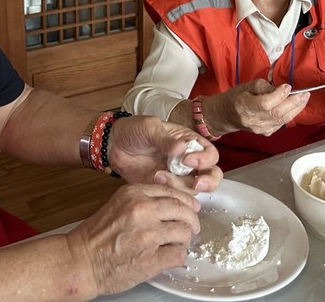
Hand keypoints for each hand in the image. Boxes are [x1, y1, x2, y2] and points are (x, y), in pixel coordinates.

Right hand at [65, 183, 201, 296]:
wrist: (81, 261)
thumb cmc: (96, 236)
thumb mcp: (119, 204)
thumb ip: (143, 200)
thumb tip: (172, 202)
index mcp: (133, 194)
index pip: (171, 192)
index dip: (186, 201)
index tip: (191, 207)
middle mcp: (142, 210)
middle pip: (183, 210)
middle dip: (191, 220)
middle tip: (192, 227)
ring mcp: (148, 235)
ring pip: (184, 232)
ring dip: (184, 240)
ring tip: (176, 244)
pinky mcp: (151, 259)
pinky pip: (179, 254)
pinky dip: (177, 256)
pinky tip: (169, 256)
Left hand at [106, 116, 221, 193]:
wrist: (113, 145)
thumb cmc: (133, 130)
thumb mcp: (150, 128)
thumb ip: (165, 139)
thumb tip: (182, 148)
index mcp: (188, 142)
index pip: (210, 154)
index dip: (205, 159)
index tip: (188, 160)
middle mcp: (187, 160)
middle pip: (211, 175)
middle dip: (208, 181)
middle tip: (196, 183)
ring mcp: (177, 175)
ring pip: (193, 189)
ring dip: (181, 186)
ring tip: (159, 176)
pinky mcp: (164, 187)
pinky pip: (176, 196)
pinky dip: (170, 193)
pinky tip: (155, 180)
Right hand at [209, 79, 308, 135]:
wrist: (226, 115)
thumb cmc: (235, 98)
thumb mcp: (245, 86)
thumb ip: (263, 86)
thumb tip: (281, 88)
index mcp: (244, 106)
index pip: (265, 103)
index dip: (279, 95)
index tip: (288, 86)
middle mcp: (252, 120)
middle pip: (277, 113)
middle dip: (294, 103)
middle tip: (305, 94)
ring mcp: (259, 129)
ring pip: (282, 120)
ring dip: (296, 109)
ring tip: (304, 99)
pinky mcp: (265, 133)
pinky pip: (281, 124)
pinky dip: (290, 115)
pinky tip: (296, 107)